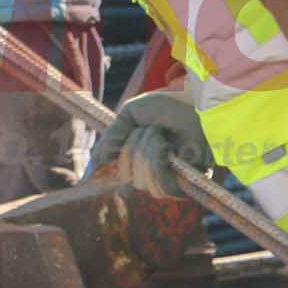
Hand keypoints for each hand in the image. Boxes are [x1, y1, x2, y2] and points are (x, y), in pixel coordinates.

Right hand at [88, 89, 209, 199]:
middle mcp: (156, 174)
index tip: (124, 154)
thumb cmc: (166, 106)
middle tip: (151, 130)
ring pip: (143, 182)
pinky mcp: (187, 185)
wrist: (193, 102)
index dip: (123, 169)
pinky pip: (162, 186)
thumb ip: (111, 138)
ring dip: (148, 152)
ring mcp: (171, 181)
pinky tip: (168, 148)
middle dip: (134, 148)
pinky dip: (159, 162)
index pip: (124, 180)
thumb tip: (95, 163)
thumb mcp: (130, 116)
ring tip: (161, 135)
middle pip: (129, 178)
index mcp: (142, 161)